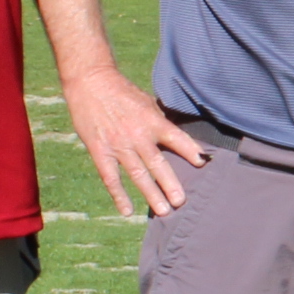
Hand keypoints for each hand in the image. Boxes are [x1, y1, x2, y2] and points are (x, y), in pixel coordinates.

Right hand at [60, 63, 206, 217]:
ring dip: (151, 195)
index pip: (176, 138)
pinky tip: (127, 211)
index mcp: (152, 120)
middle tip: (181, 202)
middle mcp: (137, 135)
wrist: (90, 82)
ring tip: (164, 212)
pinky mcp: (100, 151)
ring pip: (138, 175)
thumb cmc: (122, 92)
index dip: (190, 150)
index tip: (202, 163)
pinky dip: (119, 196)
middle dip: (171, 185)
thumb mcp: (147, 102)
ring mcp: (118, 145)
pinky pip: (111, 178)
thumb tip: (175, 141)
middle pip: (158, 164)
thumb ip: (159, 122)